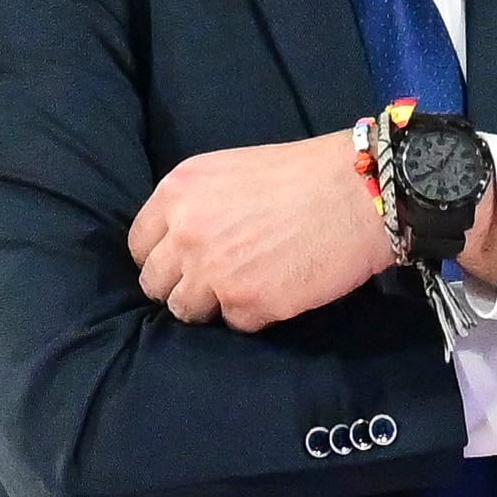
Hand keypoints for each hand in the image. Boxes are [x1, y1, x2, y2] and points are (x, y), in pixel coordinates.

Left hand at [127, 131, 394, 330]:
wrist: (356, 191)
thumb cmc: (301, 174)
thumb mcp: (228, 172)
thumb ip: (194, 206)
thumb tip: (177, 242)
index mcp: (176, 193)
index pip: (140, 246)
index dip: (161, 258)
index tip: (181, 263)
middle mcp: (185, 233)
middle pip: (155, 285)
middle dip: (181, 286)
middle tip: (213, 282)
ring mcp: (212, 272)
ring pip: (186, 311)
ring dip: (212, 306)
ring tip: (246, 287)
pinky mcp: (246, 303)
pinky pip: (234, 324)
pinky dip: (254, 314)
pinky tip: (278, 289)